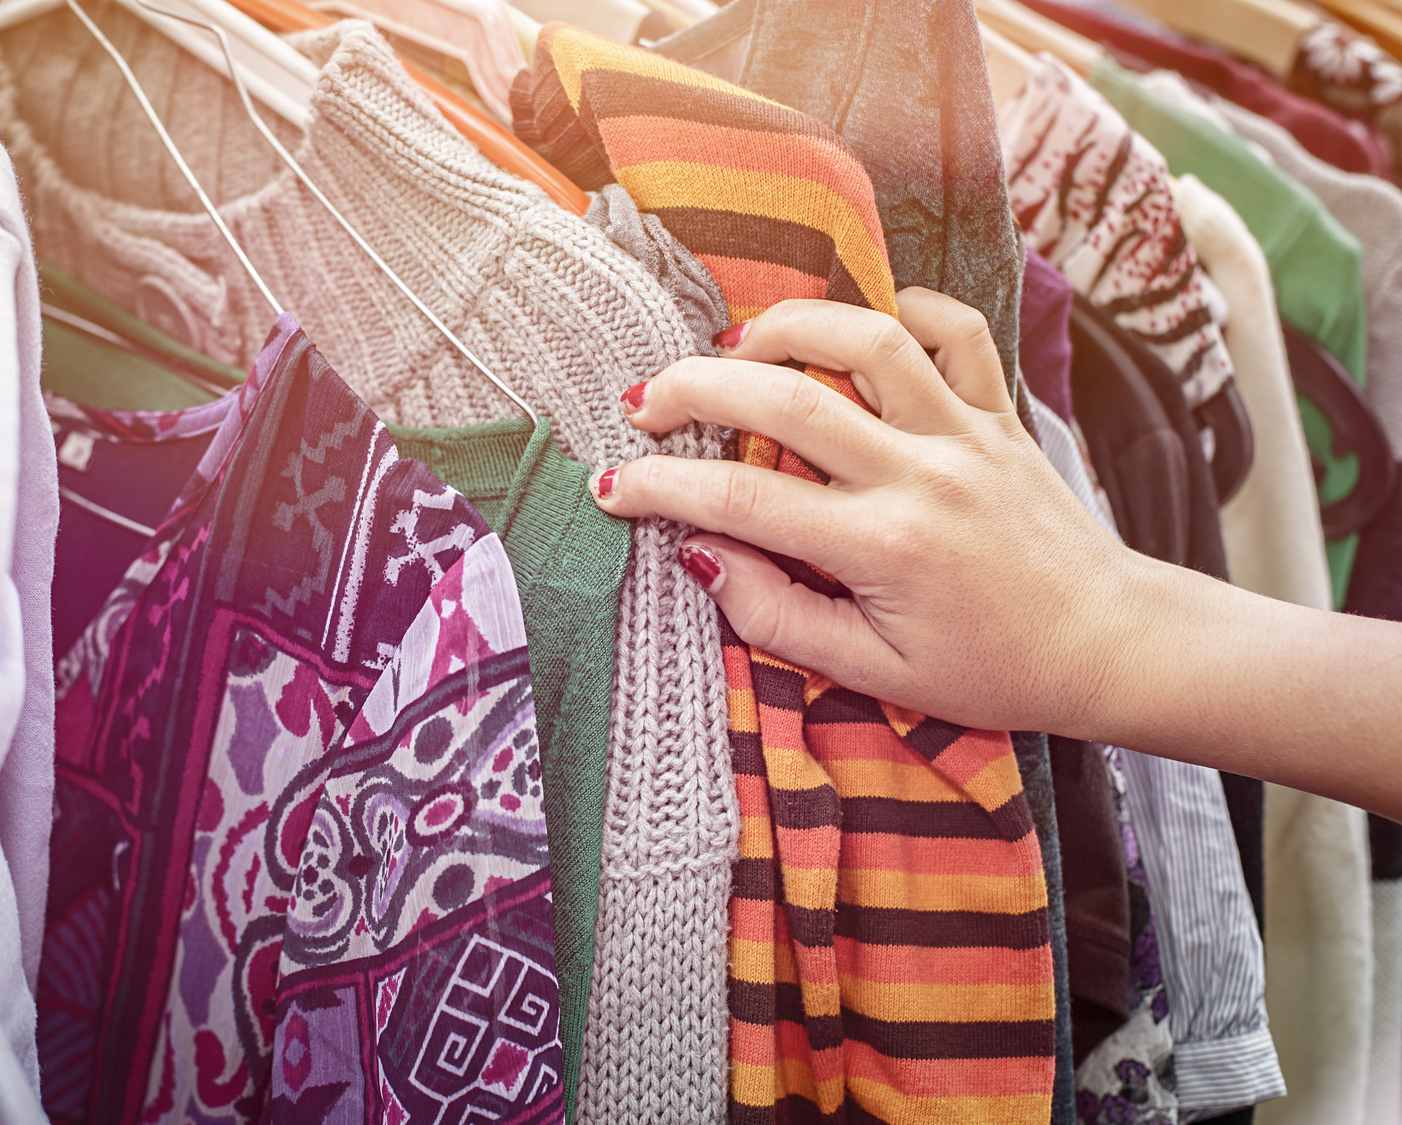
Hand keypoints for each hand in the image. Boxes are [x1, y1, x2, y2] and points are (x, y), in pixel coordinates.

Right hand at [588, 289, 1157, 736]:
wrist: (1110, 645)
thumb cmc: (991, 670)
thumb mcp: (875, 674)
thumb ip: (778, 617)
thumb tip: (702, 559)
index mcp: (883, 546)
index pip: (743, 503)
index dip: (662, 488)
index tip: (612, 486)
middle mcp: (920, 473)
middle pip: (789, 400)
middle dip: (698, 386)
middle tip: (645, 398)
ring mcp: (966, 432)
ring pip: (869, 340)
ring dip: (789, 326)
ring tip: (736, 343)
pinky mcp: (1000, 414)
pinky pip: (955, 332)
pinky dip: (902, 310)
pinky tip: (853, 328)